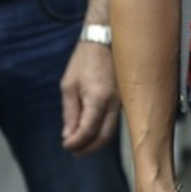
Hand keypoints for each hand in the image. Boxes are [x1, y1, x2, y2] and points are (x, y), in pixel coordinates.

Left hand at [60, 40, 119, 154]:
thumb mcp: (69, 85)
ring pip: (112, 132)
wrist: (106, 41)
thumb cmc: (85, 61)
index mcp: (98, 99)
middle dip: (88, 149)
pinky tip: (91, 129)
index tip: (66, 145)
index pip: (88, 131)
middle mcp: (114, 103)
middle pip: (104, 138)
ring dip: (96, 141)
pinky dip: (103, 130)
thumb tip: (69, 135)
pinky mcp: (124, 100)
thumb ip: (70, 112)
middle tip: (74, 151)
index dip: (75, 143)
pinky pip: (115, 121)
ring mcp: (122, 102)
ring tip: (80, 142)